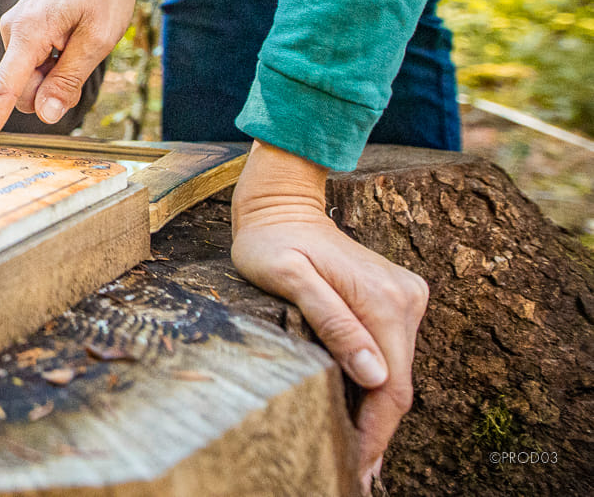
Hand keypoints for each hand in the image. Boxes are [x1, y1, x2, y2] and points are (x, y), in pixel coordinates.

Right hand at [0, 0, 190, 151]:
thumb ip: (68, 79)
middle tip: (84, 59)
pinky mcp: (22, 28)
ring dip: (54, 75)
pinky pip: (31, 63)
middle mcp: (12, 30)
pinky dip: (52, 62)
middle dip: (50, 91)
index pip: (3, 89)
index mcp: (28, 32)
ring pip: (28, 79)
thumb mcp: (99, 39)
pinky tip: (72, 37)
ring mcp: (14, 28)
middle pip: (22, 90)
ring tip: (80, 41)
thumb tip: (44, 116)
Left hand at [231, 142, 427, 490]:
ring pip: (397, 370)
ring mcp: (404, 298)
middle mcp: (405, 299)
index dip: (377, 431)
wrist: (282, 207)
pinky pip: (390, 352)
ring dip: (378, 409)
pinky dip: (376, 382)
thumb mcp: (288, 278)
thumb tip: (373, 374)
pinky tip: (359, 409)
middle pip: (398, 383)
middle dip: (378, 429)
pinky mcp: (396, 299)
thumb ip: (331, 321)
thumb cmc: (272, 243)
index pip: (391, 385)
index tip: (360, 466)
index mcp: (383, 300)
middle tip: (356, 472)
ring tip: (355, 450)